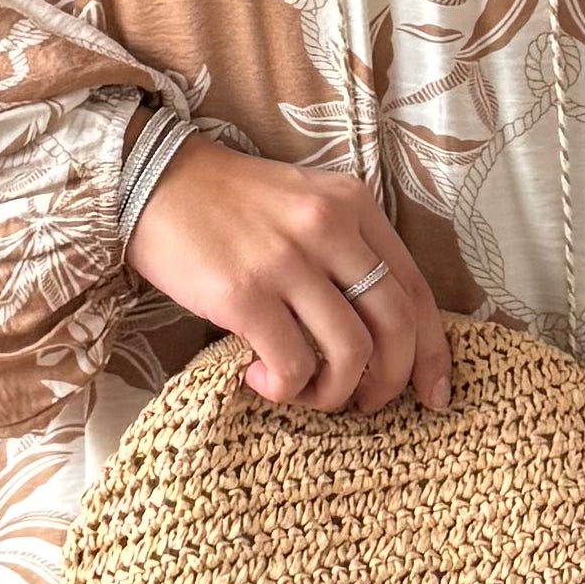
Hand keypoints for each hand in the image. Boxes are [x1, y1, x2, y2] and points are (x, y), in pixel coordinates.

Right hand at [125, 140, 452, 413]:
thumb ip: (346, 253)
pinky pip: (292, 364)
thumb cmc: (228, 205)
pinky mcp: (244, 293)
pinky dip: (285, 388)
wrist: (150, 179)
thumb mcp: (304, 206)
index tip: (434, 395)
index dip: (433, 353)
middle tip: (365, 404)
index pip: (416, 290)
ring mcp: (287, 261)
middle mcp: (329, 228)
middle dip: (390, 382)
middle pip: (395, 326)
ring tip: (305, 392)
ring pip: (351, 353)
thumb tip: (376, 336)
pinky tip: (260, 380)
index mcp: (354, 206)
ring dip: (335, 393)